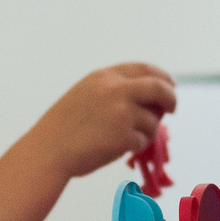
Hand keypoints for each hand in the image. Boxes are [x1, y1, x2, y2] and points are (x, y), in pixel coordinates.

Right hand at [32, 64, 177, 178]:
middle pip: (159, 88)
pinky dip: (136, 146)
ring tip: (125, 140)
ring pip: (153, 120)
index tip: (169, 86)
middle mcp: (116, 90)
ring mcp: (121, 112)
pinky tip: (119, 149)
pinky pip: (144, 141)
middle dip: (171, 98)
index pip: (144, 69)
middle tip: (172, 109)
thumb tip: (151, 99)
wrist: (48, 151)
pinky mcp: (124, 135)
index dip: (162, 77)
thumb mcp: (85, 95)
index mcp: (104, 77)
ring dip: (146, 132)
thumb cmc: (63, 129)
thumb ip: (114, 91)